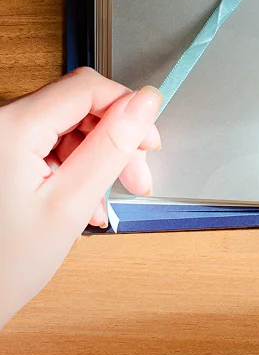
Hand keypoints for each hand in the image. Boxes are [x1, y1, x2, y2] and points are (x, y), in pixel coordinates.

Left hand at [0, 67, 161, 327]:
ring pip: (67, 126)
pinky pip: (47, 144)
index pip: (87, 87)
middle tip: (136, 177)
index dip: (127, 108)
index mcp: (11, 128)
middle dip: (115, 139)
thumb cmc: (1, 267)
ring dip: (96, 157)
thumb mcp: (70, 205)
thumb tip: (146, 101)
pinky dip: (73, 167)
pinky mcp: (0, 154)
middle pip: (78, 107)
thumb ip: (111, 146)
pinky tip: (82, 201)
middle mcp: (0, 123)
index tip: (148, 142)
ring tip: (105, 202)